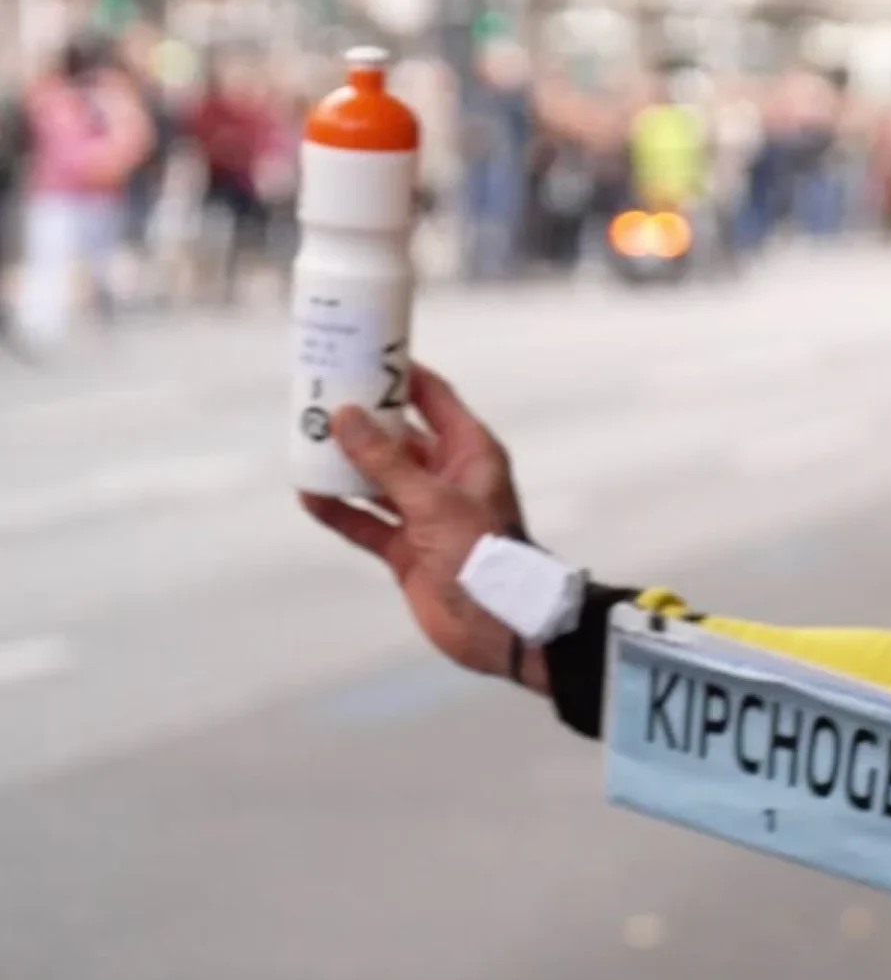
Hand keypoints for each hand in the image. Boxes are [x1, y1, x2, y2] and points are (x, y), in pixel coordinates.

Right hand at [300, 364, 539, 688]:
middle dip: (361, 418)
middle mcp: (447, 477)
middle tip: (318, 394)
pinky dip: (339, 509)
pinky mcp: (406, 548)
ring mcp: (425, 513)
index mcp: (470, 452)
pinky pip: (365, 520)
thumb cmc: (483, 554)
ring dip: (343, 464)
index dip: (401, 375)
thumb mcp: (432, 501)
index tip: (363, 352)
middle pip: (398, 436)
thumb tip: (345, 416)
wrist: (498, 627)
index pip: (434, 398)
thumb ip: (386, 461)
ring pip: (376, 477)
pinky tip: (308, 495)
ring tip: (302, 440)